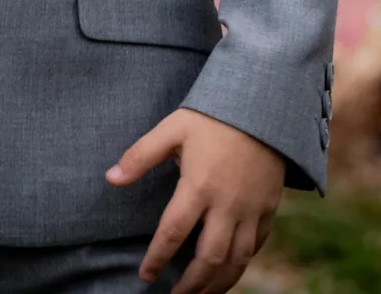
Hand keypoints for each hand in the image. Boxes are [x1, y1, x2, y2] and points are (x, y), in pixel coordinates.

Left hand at [108, 109, 283, 293]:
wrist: (264, 105)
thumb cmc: (214, 116)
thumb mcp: (173, 128)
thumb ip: (141, 155)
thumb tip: (111, 178)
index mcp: (198, 186)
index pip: (173, 233)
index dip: (157, 258)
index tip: (146, 276)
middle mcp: (227, 204)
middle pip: (209, 259)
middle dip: (191, 285)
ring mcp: (251, 209)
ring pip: (237, 260)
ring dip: (218, 284)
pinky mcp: (269, 207)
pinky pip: (257, 245)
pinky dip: (243, 263)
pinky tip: (230, 270)